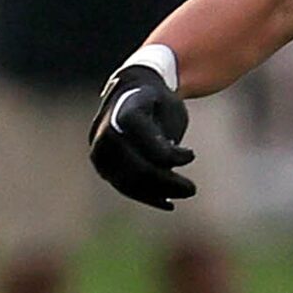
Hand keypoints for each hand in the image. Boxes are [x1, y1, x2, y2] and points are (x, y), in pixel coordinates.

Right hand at [87, 63, 195, 207]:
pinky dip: (145, 195)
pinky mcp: (102, 164)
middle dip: (167, 183)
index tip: (192, 154)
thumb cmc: (157, 100)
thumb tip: (167, 165)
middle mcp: (105, 133)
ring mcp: (100, 150)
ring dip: (159, 193)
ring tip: (185, 193)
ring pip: (129, 182)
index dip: (174, 156)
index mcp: (124, 114)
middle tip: (192, 189)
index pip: (150, 146)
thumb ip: (167, 136)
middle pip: (139, 169)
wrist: (130, 91)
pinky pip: (122, 186)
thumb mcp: (170, 109)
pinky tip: (167, 202)